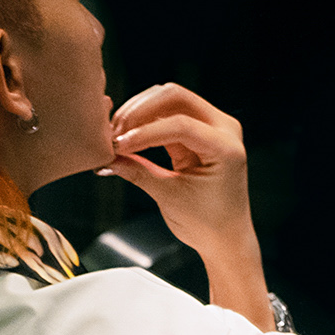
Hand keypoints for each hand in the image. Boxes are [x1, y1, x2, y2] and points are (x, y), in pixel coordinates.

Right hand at [101, 83, 257, 260]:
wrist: (226, 237)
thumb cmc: (207, 224)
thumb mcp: (170, 198)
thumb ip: (139, 173)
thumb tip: (108, 157)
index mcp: (225, 147)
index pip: (180, 124)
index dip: (144, 132)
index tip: (118, 144)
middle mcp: (224, 128)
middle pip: (176, 97)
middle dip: (140, 110)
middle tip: (114, 132)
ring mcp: (214, 126)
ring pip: (171, 100)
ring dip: (141, 113)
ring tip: (117, 135)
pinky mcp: (200, 130)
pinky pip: (170, 114)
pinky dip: (147, 122)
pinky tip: (128, 136)